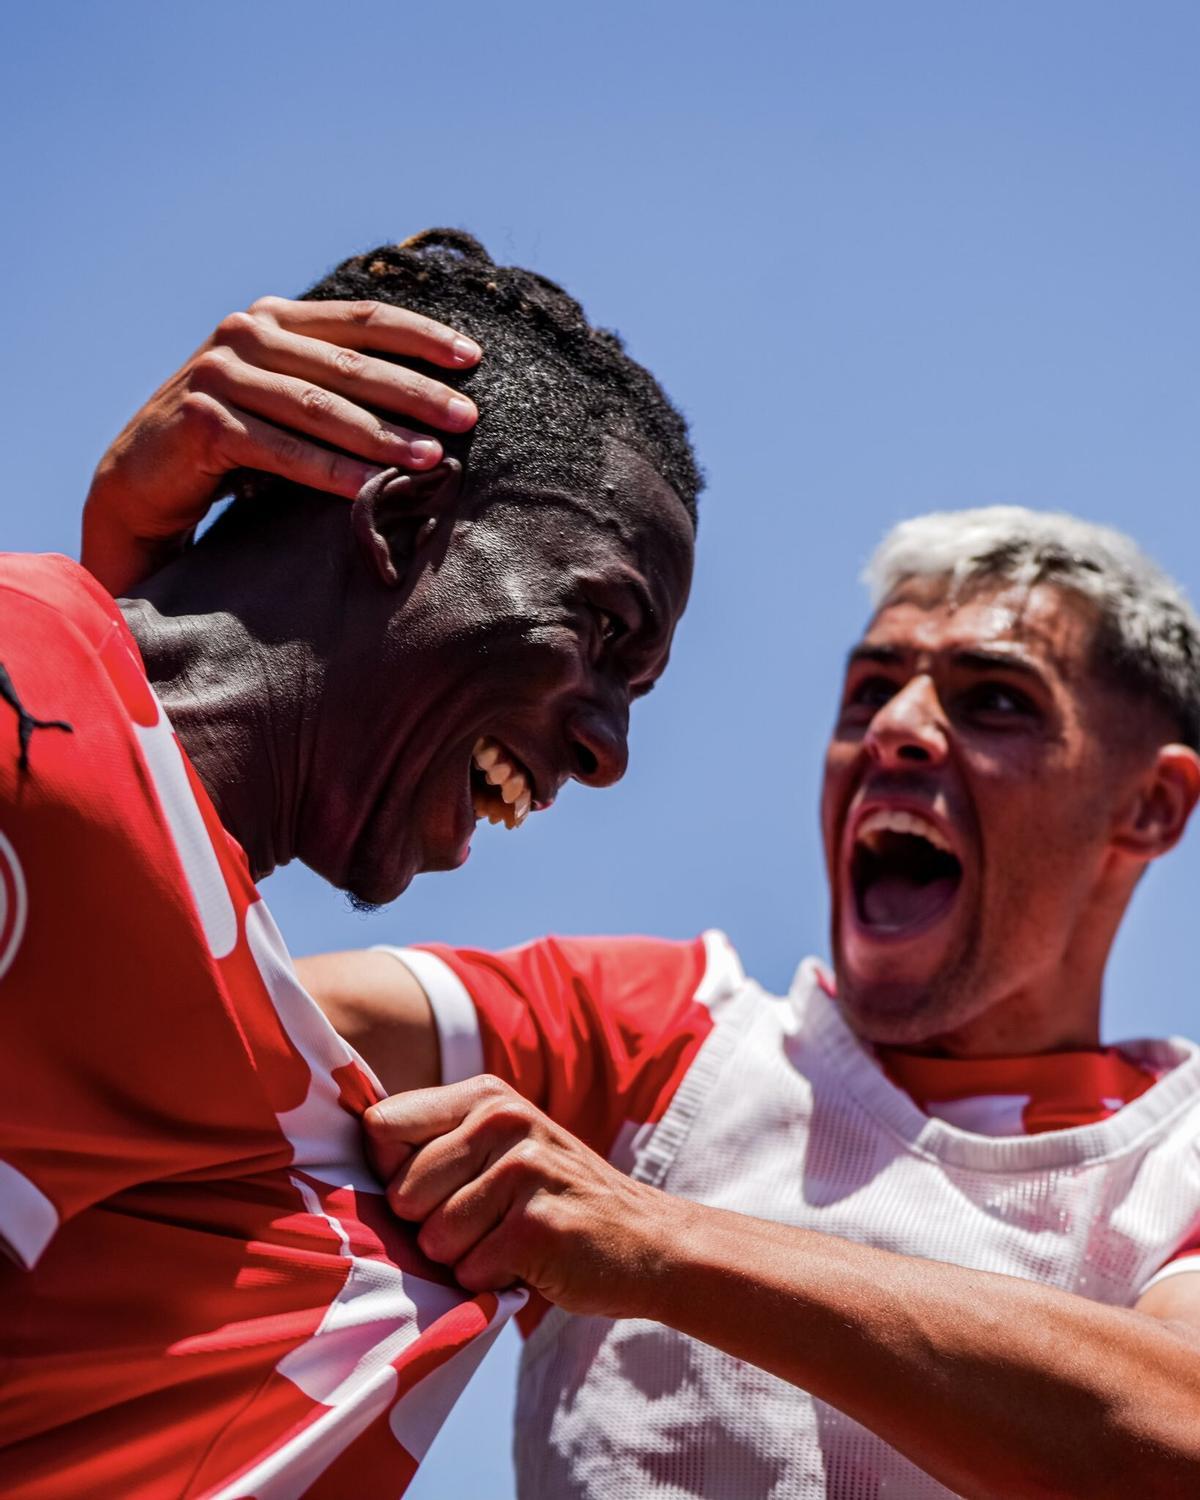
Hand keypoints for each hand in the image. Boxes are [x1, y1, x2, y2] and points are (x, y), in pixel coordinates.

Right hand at [82, 297, 481, 595]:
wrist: (142, 476)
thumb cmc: (231, 437)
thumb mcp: (279, 391)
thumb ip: (328, 377)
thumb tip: (426, 395)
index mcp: (273, 318)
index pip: (362, 320)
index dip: (421, 336)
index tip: (473, 358)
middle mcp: (246, 334)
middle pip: (350, 364)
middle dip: (416, 392)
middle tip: (468, 416)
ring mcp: (222, 375)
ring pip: (321, 408)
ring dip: (382, 437)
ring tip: (432, 459)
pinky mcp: (205, 422)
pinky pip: (283, 451)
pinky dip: (331, 472)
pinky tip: (370, 490)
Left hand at [363, 1076, 675, 1318]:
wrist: (648, 1240)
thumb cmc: (554, 1198)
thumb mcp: (503, 1145)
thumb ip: (438, 1142)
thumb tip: (346, 1158)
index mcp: (486, 1096)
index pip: (382, 1126)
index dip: (390, 1173)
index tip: (427, 1192)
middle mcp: (504, 1120)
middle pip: (401, 1191)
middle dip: (428, 1225)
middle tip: (483, 1224)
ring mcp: (525, 1169)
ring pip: (432, 1238)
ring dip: (462, 1258)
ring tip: (508, 1241)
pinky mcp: (539, 1224)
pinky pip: (469, 1270)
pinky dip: (491, 1281)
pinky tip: (530, 1262)